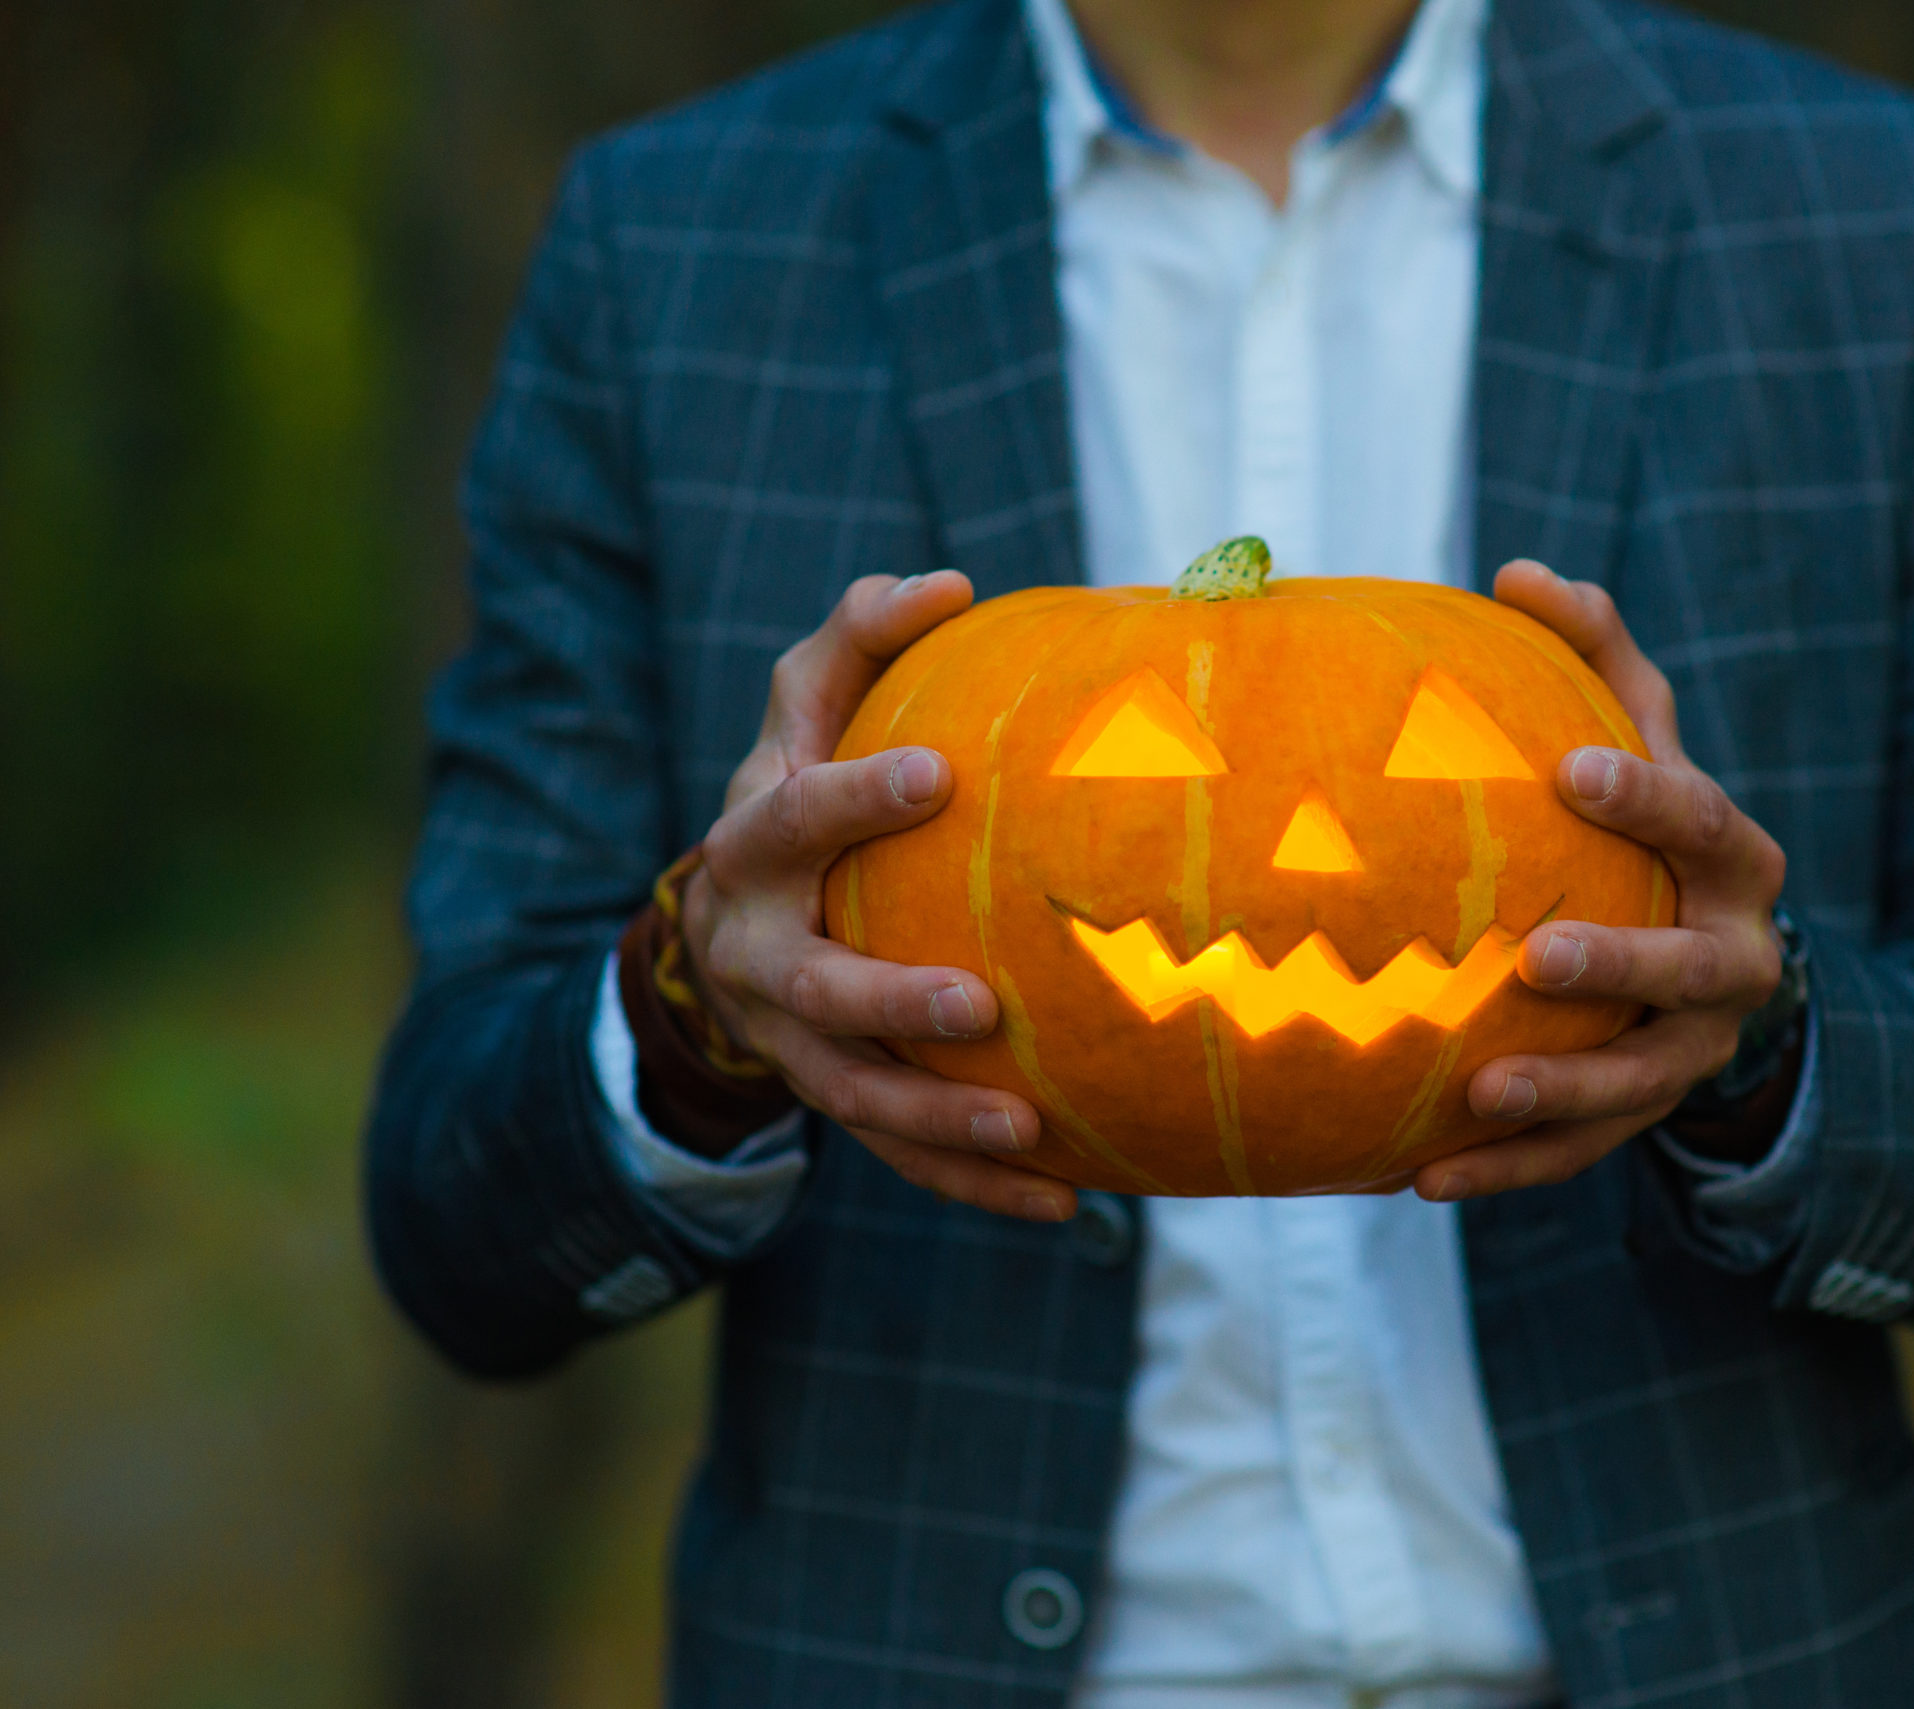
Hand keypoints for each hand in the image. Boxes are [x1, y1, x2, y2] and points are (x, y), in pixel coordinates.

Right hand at [680, 572, 1075, 1223]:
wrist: (724, 930)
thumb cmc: (793, 792)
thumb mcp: (802, 709)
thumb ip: (858, 637)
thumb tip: (947, 581)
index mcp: (754, 846)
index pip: (796, 816)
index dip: (855, 795)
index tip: (937, 772)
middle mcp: (764, 954)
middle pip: (819, 988)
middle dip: (892, 998)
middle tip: (976, 1001)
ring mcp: (797, 1043)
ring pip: (859, 1095)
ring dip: (940, 1117)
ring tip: (1028, 1127)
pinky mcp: (838, 1102)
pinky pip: (903, 1157)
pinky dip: (976, 1185)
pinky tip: (1066, 1199)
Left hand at [1412, 560, 1790, 1202]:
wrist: (1708, 959)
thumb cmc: (1649, 823)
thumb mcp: (1638, 731)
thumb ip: (1593, 655)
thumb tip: (1517, 573)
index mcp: (1734, 859)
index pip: (1703, 820)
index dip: (1648, 796)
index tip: (1573, 770)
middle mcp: (1735, 958)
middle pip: (1691, 969)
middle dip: (1621, 963)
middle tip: (1539, 954)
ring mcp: (1694, 1048)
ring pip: (1639, 1083)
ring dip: (1563, 1090)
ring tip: (1481, 1091)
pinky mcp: (1645, 1117)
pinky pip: (1579, 1154)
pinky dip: (1507, 1169)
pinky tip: (1423, 1179)